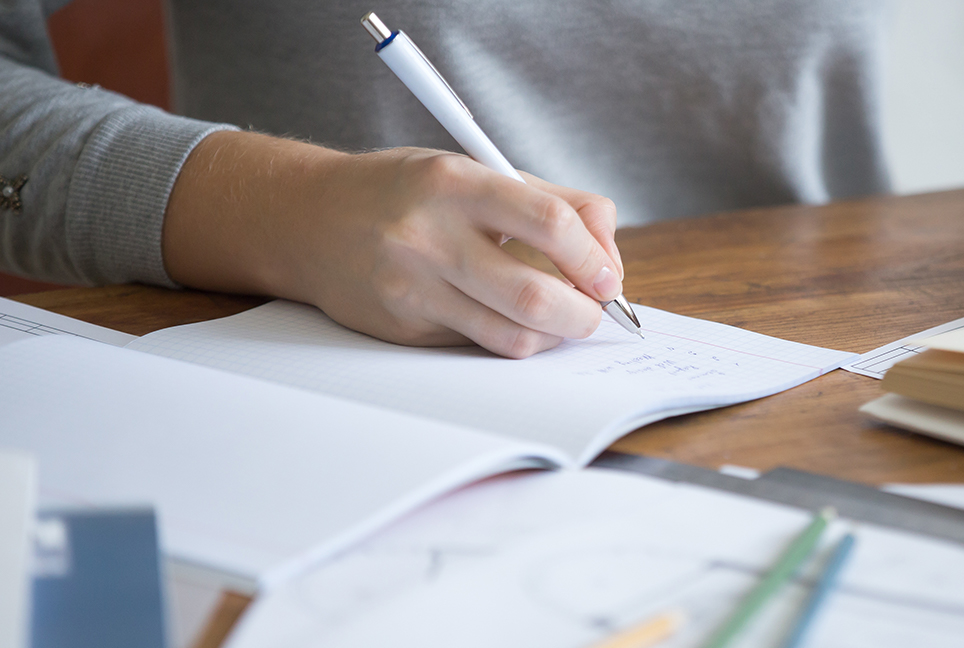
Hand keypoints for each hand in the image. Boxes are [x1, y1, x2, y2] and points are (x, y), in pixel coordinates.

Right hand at [163, 131, 623, 357]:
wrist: (308, 218)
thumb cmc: (407, 191)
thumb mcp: (472, 170)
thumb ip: (549, 201)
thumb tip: (607, 255)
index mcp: (455, 183)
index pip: (551, 224)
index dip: (594, 258)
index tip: (607, 276)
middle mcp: (429, 236)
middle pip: (535, 295)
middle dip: (582, 314)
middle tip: (594, 313)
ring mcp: (412, 289)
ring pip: (510, 336)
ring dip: (552, 336)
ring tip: (559, 320)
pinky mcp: (403, 328)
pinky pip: (477, 346)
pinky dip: (508, 338)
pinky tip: (507, 319)